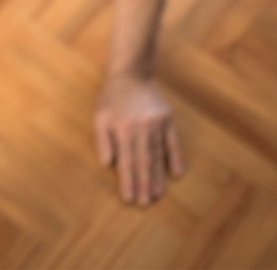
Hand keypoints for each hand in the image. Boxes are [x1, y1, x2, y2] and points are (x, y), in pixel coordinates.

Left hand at [94, 74, 184, 204]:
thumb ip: (102, 140)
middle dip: (144, 184)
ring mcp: (156, 124)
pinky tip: (176, 173)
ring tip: (157, 194)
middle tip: (145, 202)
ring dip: (158, 176)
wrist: (131, 74)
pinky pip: (173, 142)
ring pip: (157, 155)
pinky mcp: (168, 119)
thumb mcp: (100, 116)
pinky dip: (175, 158)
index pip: (125, 161)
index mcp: (122, 129)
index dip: (127, 181)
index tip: (129, 198)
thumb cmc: (111, 98)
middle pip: (143, 162)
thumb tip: (107, 164)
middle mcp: (141, 128)